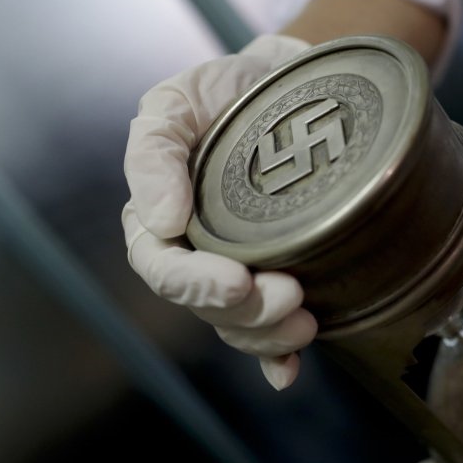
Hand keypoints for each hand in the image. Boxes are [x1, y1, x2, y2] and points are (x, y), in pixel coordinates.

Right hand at [122, 34, 315, 389]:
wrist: (291, 88)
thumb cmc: (225, 92)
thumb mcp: (177, 103)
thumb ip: (155, 153)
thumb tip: (160, 220)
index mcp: (160, 219)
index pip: (163, 267)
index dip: (194, 285)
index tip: (236, 281)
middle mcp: (197, 253)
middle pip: (208, 306)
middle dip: (246, 314)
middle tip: (291, 299)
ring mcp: (239, 269)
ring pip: (241, 324)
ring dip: (269, 336)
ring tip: (307, 322)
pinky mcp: (281, 277)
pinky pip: (272, 331)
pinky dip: (277, 359)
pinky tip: (287, 374)